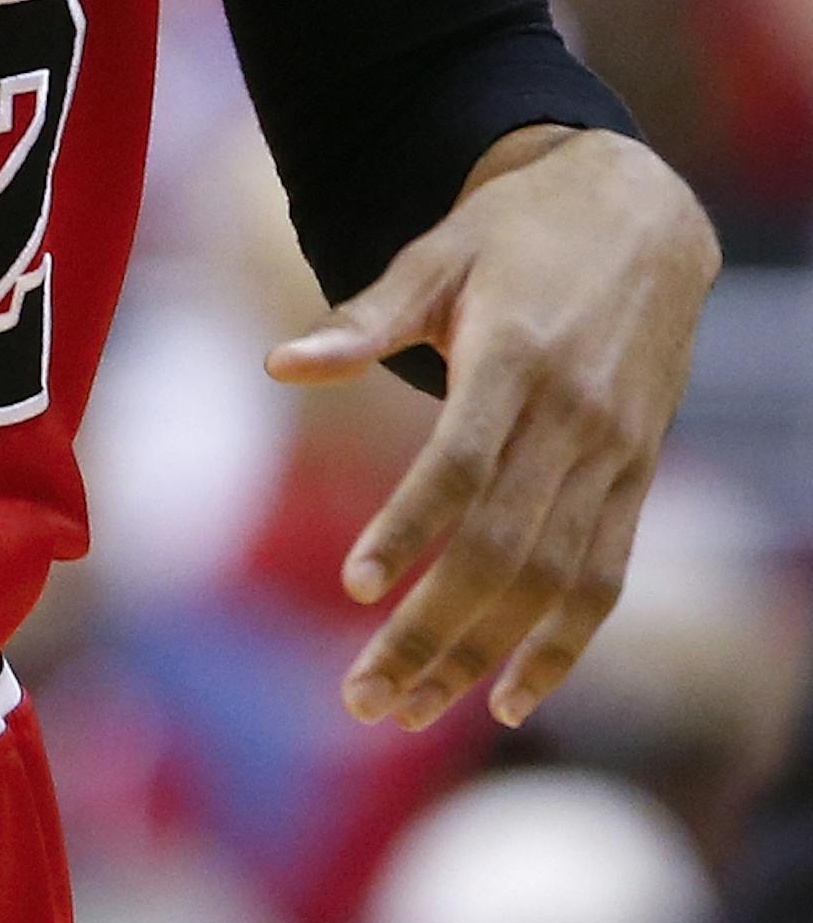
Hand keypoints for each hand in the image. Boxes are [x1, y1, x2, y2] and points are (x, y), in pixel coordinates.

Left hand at [266, 128, 719, 732]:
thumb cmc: (517, 230)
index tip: (355, 588)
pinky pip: (604, 577)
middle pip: (502, 546)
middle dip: (431, 631)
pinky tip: (511, 699)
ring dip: (481, 656)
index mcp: (514, 357)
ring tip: (409, 710)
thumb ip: (363, 319)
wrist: (644, 213)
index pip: (461, 463)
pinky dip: (564, 646)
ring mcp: (613, 454)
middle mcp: (572, 416)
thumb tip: (278, 364)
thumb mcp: (436, 252)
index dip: (411, 529)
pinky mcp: (637, 475)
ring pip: (551, 580)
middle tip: (361, 698)